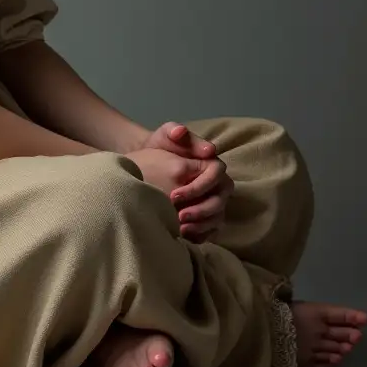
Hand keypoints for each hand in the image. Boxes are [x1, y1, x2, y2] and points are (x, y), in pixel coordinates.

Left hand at [132, 121, 233, 243]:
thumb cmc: (160, 147)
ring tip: (179, 229)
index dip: (199, 185)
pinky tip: (182, 236)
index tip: (175, 194)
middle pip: (220, 200)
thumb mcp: (164, 135)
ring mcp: (213, 202)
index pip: (217, 175)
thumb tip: (181, 132)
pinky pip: (210, 231)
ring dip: (201, 225)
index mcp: (212, 164)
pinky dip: (199, 236)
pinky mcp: (206, 218)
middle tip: (178, 215)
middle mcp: (217, 185)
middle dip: (201, 209)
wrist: (147, 162)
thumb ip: (173, 130)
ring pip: (217, 218)